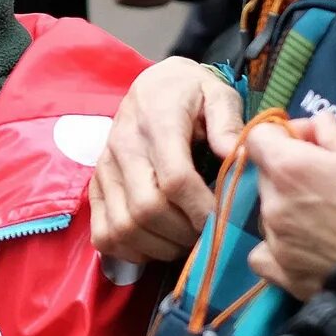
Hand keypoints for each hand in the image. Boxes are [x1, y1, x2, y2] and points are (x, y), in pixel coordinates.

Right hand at [89, 57, 244, 266]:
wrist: (153, 85)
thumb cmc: (190, 92)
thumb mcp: (218, 94)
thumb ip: (229, 124)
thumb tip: (239, 157)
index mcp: (157, 123)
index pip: (175, 179)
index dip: (202, 209)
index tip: (224, 220)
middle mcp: (123, 148)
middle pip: (146, 210)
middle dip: (183, 233)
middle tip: (208, 235)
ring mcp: (105, 171)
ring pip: (124, 228)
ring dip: (159, 246)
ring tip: (185, 240)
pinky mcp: (96, 187)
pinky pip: (103, 234)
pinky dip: (130, 250)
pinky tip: (156, 244)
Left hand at [244, 118, 335, 300]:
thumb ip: (335, 134)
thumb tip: (316, 126)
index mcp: (290, 168)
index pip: (259, 137)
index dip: (283, 135)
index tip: (310, 142)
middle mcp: (274, 206)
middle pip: (266, 177)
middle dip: (290, 173)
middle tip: (330, 182)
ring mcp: (278, 244)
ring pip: (269, 215)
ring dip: (289, 210)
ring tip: (330, 219)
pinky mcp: (287, 277)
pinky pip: (264, 256)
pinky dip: (278, 248)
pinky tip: (304, 247)